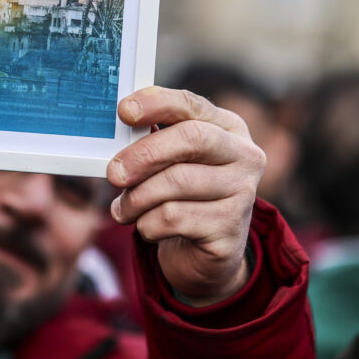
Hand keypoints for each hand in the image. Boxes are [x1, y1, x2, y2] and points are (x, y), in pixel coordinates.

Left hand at [107, 87, 265, 305]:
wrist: (204, 253)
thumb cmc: (182, 196)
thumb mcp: (172, 162)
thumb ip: (154, 140)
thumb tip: (120, 127)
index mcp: (229, 128)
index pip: (192, 105)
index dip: (157, 104)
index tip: (124, 111)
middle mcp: (244, 156)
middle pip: (191, 139)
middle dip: (144, 154)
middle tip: (113, 173)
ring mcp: (243, 194)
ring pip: (176, 183)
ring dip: (137, 198)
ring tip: (123, 209)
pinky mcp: (230, 230)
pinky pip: (173, 218)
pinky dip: (147, 224)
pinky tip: (148, 227)